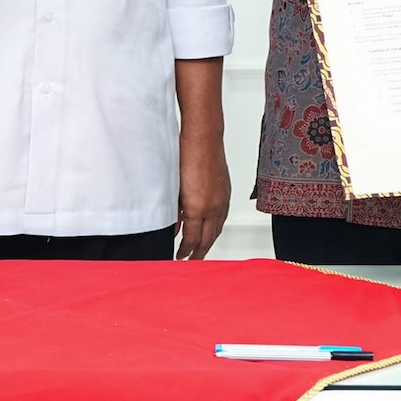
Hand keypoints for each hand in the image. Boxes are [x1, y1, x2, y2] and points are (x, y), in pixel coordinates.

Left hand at [177, 129, 230, 259]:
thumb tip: (175, 227)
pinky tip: (211, 229)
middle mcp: (213, 207)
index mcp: (197, 208)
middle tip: (191, 262)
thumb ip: (175, 212)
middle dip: (199, 253)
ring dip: (209, 242)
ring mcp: (222, 200)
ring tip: (201, 250)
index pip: (192, 239)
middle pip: (207, 239)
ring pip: (217, 230)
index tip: (179, 257)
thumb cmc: (185, 157)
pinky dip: (216, 228)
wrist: (203, 138)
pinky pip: (222, 218)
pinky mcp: (226, 193)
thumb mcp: (173, 189)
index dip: (185, 251)